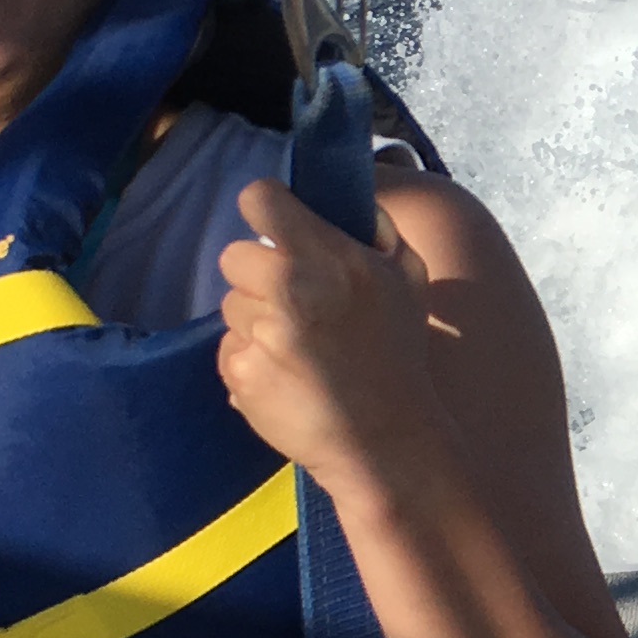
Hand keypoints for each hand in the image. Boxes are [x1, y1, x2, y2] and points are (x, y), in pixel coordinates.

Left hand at [218, 177, 452, 499]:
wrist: (384, 440)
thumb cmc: (399, 354)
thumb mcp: (409, 277)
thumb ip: (376, 228)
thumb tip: (342, 197)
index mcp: (328, 257)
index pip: (259, 199)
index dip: (265, 209)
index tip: (277, 228)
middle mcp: (289, 289)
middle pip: (234, 255)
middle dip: (258, 275)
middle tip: (293, 302)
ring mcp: (260, 334)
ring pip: (231, 306)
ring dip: (255, 320)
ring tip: (297, 347)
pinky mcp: (241, 372)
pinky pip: (228, 348)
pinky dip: (250, 360)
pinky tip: (285, 376)